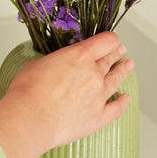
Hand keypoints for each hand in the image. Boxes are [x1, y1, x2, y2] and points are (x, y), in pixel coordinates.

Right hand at [0, 32, 134, 157]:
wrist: (30, 118)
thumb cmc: (28, 92)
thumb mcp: (39, 64)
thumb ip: (56, 62)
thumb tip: (56, 65)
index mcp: (80, 56)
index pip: (106, 41)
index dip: (110, 39)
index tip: (110, 40)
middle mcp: (93, 74)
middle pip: (111, 59)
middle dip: (116, 53)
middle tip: (120, 51)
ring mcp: (98, 96)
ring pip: (116, 80)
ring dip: (123, 71)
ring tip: (128, 66)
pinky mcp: (98, 116)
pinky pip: (116, 108)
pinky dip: (123, 102)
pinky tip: (125, 98)